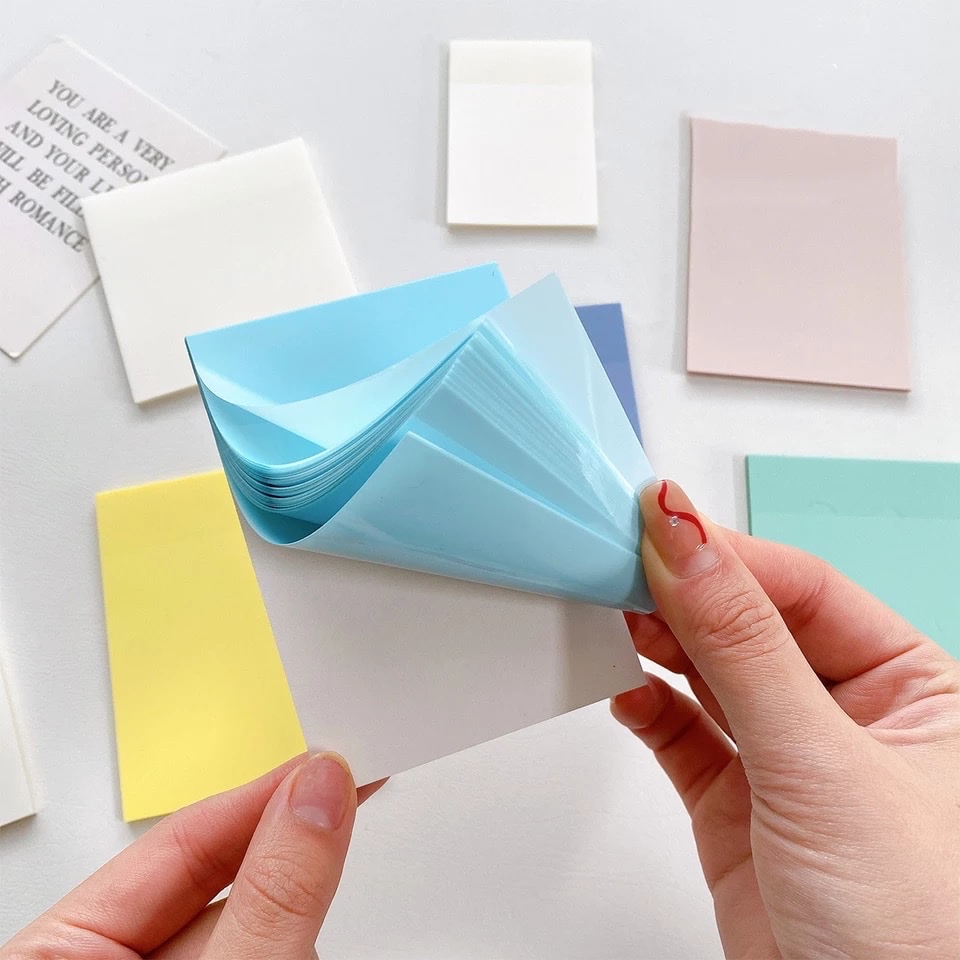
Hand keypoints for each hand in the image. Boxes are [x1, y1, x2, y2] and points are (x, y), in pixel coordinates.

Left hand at [3, 753, 383, 958]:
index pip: (175, 842)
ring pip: (249, 926)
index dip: (263, 795)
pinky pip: (260, 951)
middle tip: (355, 791)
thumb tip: (319, 794)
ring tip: (328, 908)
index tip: (332, 764)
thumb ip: (271, 897)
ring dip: (297, 911)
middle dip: (288, 853)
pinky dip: (296, 940)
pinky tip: (312, 937)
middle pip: (218, 885)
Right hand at [614, 480, 959, 959]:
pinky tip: (623, 685)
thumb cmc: (918, 936)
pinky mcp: (735, 805)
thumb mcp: (822, 765)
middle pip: (750, 623)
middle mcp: (849, 716)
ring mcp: (787, 761)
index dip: (730, 554)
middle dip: (685, 593)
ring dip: (658, 642)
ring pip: (709, 673)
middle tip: (620, 561)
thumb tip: (688, 546)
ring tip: (610, 611)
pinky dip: (645, 707)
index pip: (804, 590)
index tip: (660, 524)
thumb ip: (742, 648)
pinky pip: (680, 733)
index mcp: (912, 688)